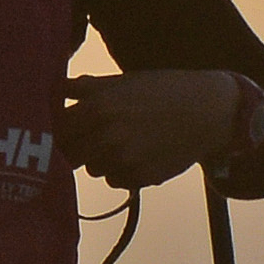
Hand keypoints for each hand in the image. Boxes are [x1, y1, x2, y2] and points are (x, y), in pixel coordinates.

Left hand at [56, 68, 254, 186]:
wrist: (208, 111)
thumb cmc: (163, 90)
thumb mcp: (123, 82)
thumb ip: (87, 89)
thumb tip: (55, 88)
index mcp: (98, 106)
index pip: (58, 129)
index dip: (57, 131)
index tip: (62, 130)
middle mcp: (107, 134)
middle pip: (70, 154)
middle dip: (76, 148)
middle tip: (91, 139)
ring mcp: (124, 159)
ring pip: (92, 169)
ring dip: (99, 160)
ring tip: (122, 142)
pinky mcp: (141, 177)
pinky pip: (114, 181)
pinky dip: (120, 172)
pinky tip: (139, 154)